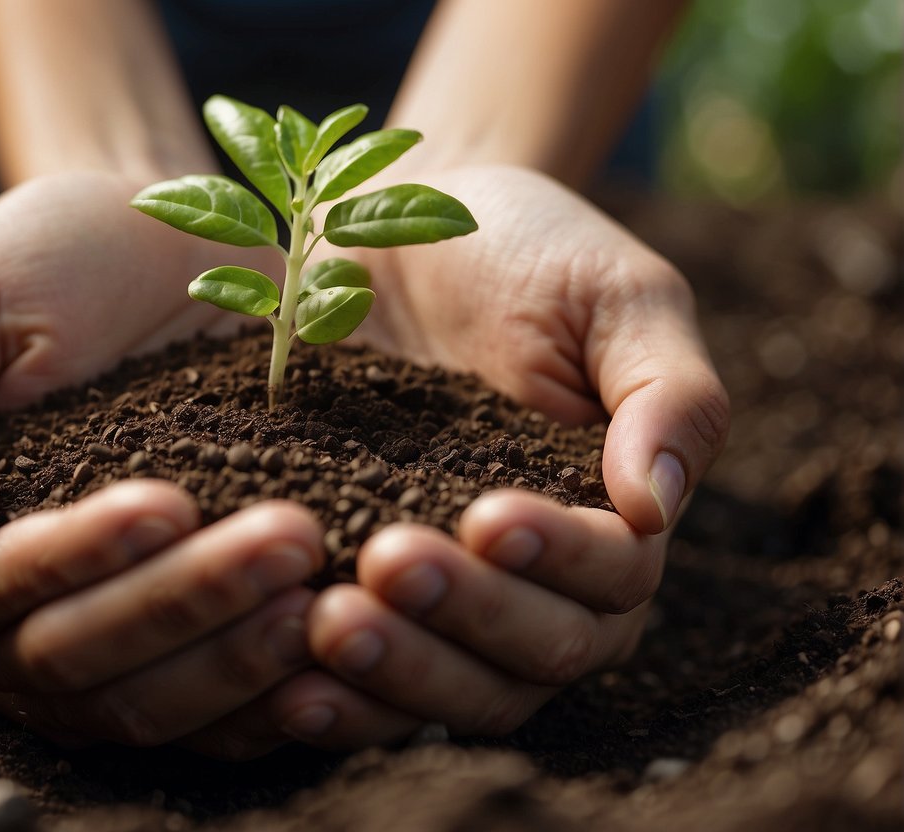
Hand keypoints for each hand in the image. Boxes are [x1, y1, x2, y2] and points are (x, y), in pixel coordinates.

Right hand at [0, 172, 325, 752]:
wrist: (172, 242)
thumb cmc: (54, 260)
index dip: (73, 559)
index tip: (167, 502)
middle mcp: (29, 608)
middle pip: (79, 662)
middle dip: (180, 607)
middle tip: (287, 542)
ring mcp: (119, 632)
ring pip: (156, 701)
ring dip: (238, 660)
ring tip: (322, 600)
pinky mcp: (202, 634)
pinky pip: (226, 709)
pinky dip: (275, 696)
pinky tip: (339, 653)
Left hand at [215, 166, 728, 749]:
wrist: (396, 224)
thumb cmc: (524, 251)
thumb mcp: (615, 295)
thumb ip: (668, 393)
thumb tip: (656, 507)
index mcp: (615, 518)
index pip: (611, 577)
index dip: (556, 557)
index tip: (486, 513)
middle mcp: (544, 583)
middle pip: (534, 653)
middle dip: (465, 616)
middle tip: (384, 567)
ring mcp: (456, 601)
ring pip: (456, 688)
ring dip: (397, 673)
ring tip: (325, 626)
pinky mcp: (370, 601)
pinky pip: (371, 681)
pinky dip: (340, 695)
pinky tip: (285, 685)